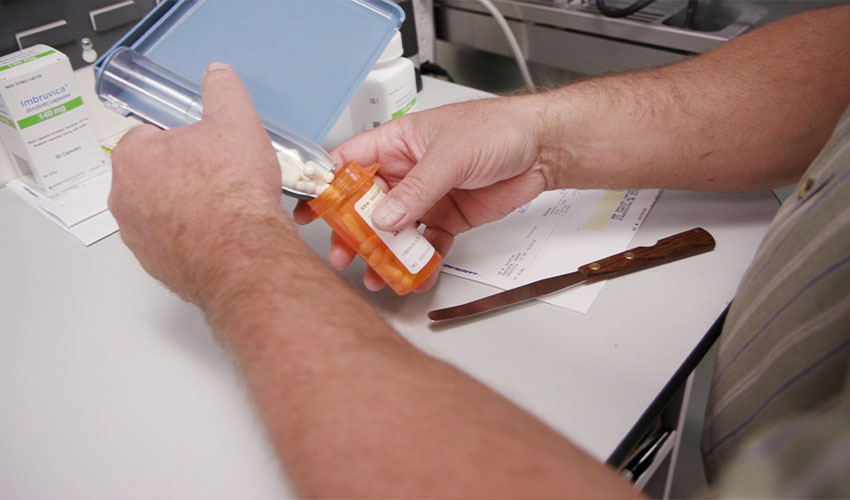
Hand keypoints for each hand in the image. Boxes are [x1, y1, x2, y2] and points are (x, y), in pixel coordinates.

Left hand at [109, 62, 289, 305]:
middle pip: (155, 174)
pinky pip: (173, 242)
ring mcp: (138, 235)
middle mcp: (124, 198)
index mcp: (133, 157)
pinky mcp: (156, 264)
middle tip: (221, 177)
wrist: (242, 255)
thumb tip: (217, 76)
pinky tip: (221, 234)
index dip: (185, 139)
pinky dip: (193, 237)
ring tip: (225, 208)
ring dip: (188, 207)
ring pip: (163, 210)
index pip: (151, 135)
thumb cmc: (232, 194)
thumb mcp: (236, 122)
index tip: (208, 148)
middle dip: (185, 174)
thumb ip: (222, 92)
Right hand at [294, 95, 553, 290]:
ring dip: (385, 252)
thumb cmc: (497, 130)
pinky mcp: (448, 218)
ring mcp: (427, 197)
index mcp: (397, 143)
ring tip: (376, 274)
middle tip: (344, 254)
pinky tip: (413, 274)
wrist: (542, 149)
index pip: (350, 164)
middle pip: (368, 205)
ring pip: (395, 230)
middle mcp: (407, 172)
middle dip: (353, 232)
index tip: (312, 212)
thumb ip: (416, 189)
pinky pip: (427, 243)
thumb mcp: (450, 155)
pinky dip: (420, 260)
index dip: (328, 187)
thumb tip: (385, 217)